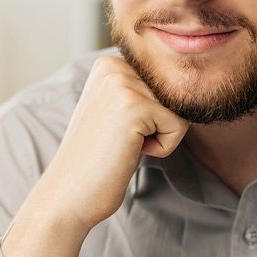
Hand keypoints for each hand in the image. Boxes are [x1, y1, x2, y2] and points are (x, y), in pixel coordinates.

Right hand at [2, 56, 187, 256]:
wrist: (68, 193)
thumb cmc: (96, 159)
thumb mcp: (115, 111)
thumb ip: (142, 90)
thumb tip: (188, 82)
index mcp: (108, 63)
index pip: (165, 82)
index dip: (152, 115)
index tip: (118, 130)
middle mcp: (113, 66)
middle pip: (175, 93)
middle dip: (158, 125)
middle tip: (121, 141)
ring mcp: (122, 84)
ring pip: (179, 109)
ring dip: (160, 136)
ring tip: (124, 146)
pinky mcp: (135, 107)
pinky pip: (179, 126)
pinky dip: (161, 148)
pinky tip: (130, 152)